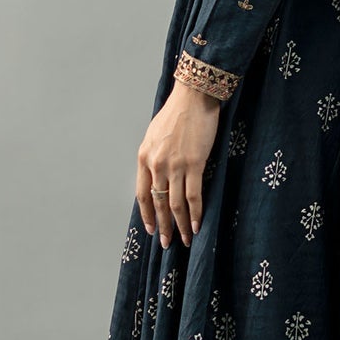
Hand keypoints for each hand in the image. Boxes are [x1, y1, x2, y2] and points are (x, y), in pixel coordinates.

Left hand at [136, 80, 222, 248]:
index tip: (150, 229)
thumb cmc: (176, 114)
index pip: (142, 194)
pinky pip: (193, 195)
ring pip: (175, 203)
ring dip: (180, 224)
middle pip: (158, 203)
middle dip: (163, 226)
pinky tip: (196, 225)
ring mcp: (175, 165)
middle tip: (167, 242)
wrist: (193, 97)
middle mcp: (156, 164)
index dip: (147, 215)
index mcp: (144, 157)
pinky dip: (195, 213)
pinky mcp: (194, 163)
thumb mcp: (154, 136)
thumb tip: (158, 177)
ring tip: (185, 239)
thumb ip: (154, 157)